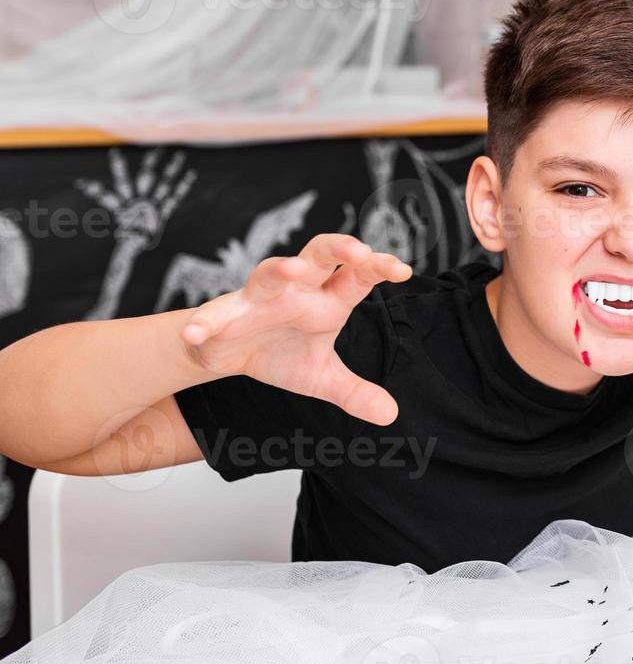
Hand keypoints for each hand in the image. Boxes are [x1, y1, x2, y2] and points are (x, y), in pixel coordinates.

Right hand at [179, 234, 411, 424]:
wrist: (229, 355)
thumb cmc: (280, 354)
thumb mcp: (322, 378)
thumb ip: (355, 392)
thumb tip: (391, 414)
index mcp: (327, 300)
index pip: (357, 277)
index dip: (379, 268)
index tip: (404, 270)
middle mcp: (297, 290)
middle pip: (319, 255)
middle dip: (337, 248)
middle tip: (359, 250)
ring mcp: (259, 297)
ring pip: (269, 272)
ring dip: (279, 269)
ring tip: (294, 268)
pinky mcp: (222, 314)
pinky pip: (211, 316)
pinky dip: (203, 324)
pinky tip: (197, 334)